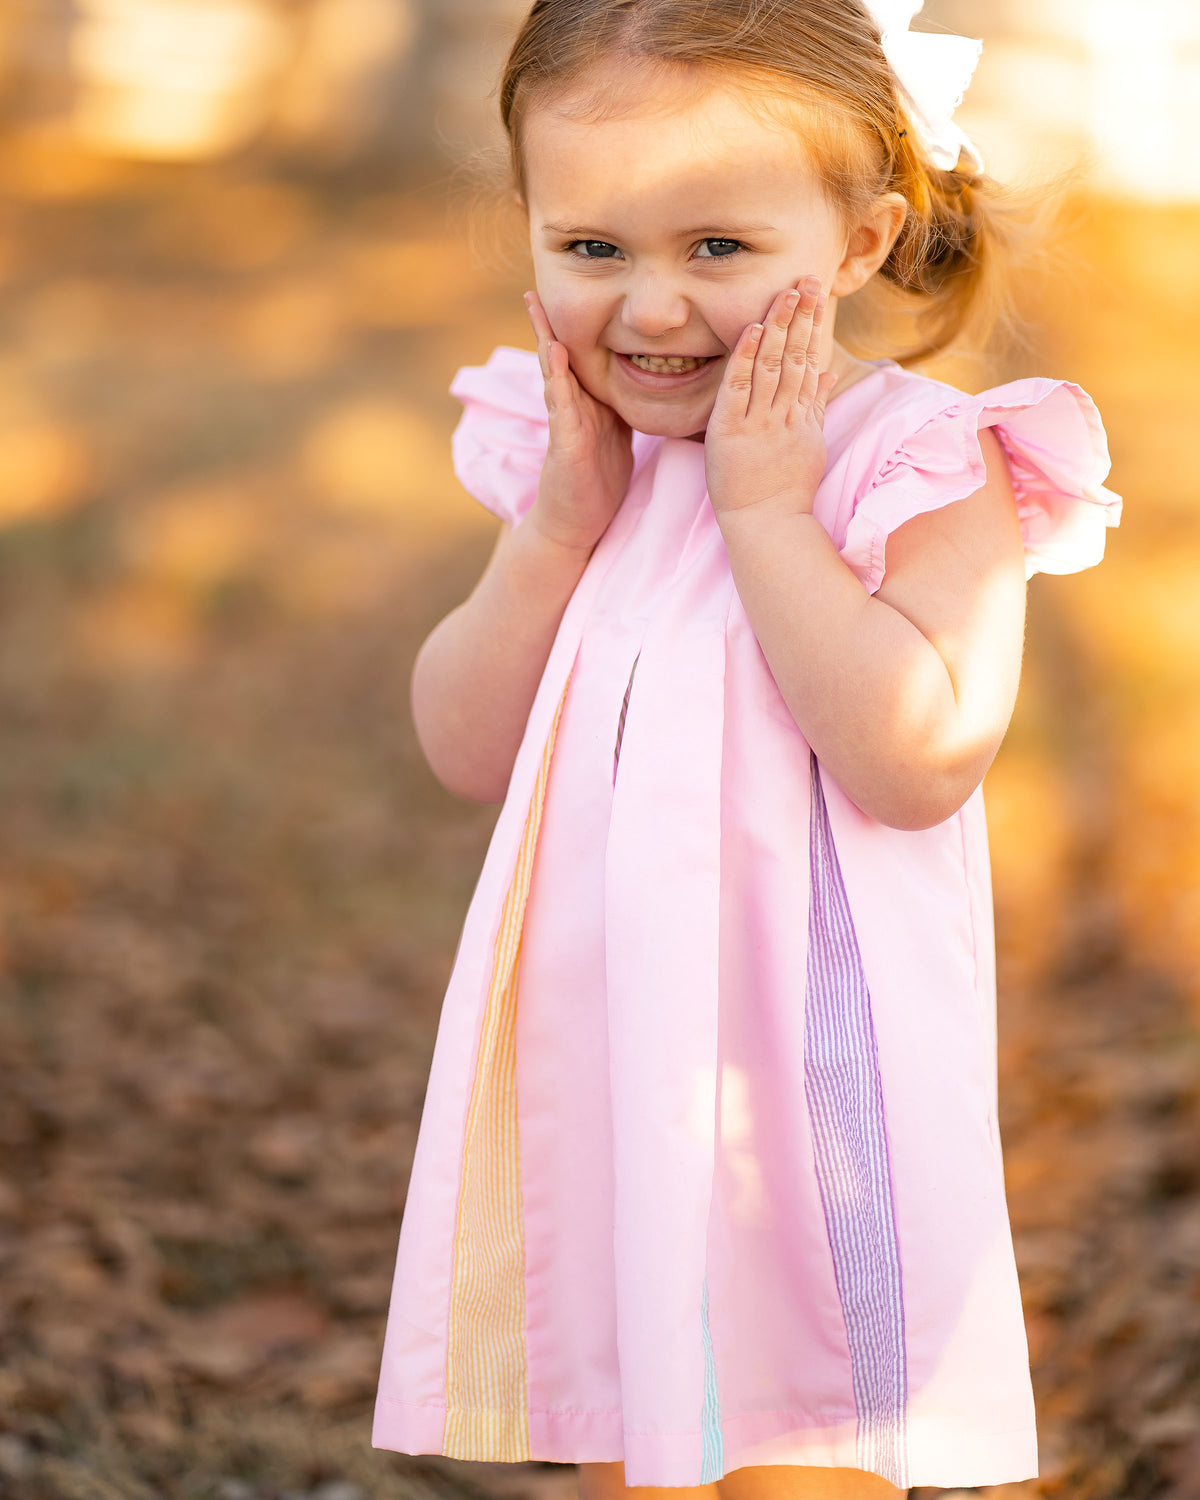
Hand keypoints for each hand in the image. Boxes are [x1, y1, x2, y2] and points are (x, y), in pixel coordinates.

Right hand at [524, 291, 633, 554]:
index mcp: (586, 402)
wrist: (578, 521)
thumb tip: (646, 380)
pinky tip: (553, 356)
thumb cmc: (597, 480)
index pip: (579, 354)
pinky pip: (560, 407)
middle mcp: (570, 406)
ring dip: (544, 339)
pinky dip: (556, 380)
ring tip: (536, 307)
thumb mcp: (615, 432)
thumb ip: (621, 404)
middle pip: (557, 354)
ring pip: (552, 373)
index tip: (576, 287)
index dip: (575, 323)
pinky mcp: (564, 444)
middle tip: (535, 284)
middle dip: (547, 320)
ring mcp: (564, 423)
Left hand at [704, 276, 837, 523]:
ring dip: (777, 327)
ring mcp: (759, 423)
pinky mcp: (732, 433)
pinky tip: (750, 329)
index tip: (815, 295)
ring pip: (771, 367)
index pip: (808, 362)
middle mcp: (784, 415)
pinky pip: (738, 389)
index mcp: (803, 417)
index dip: (812, 326)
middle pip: (794, 357)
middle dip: (801, 316)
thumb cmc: (786, 491)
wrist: (767, 525)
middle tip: (807, 280)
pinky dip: (744, 358)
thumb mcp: (810, 445)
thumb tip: (829, 371)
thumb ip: (817, 405)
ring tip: (785, 293)